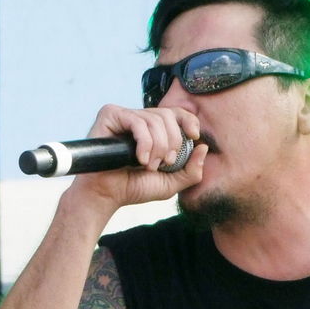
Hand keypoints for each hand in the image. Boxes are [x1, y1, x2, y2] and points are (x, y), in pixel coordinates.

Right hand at [69, 103, 207, 209]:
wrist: (106, 195)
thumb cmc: (134, 188)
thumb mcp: (170, 183)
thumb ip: (191, 170)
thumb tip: (203, 147)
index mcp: (153, 130)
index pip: (176, 113)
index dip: (188, 120)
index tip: (194, 136)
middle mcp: (139, 119)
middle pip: (168, 116)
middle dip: (172, 142)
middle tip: (163, 163)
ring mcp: (124, 115)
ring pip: (154, 120)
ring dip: (158, 147)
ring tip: (148, 165)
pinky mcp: (110, 114)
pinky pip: (138, 122)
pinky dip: (144, 143)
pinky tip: (140, 159)